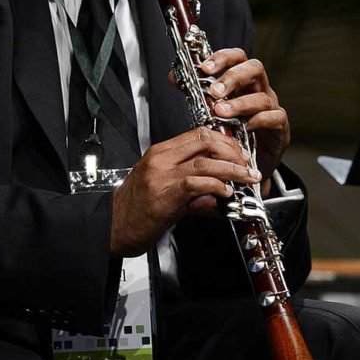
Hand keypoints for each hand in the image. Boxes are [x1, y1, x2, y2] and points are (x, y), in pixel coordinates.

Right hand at [110, 127, 261, 257]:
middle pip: (205, 140)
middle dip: (232, 150)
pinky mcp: (165, 193)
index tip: (238, 152)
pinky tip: (226, 192)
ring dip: (232, 169)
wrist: (112, 226)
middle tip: (247, 164)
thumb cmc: (135, 210)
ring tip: (247, 177)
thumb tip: (218, 191)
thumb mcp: (164, 189)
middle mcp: (161, 158)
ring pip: (206, 161)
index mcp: (161, 152)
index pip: (198, 134)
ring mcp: (162, 174)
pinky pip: (197, 183)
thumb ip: (192, 187)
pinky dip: (216, 185)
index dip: (224, 141)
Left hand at [200, 48, 289, 179]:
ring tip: (220, 112)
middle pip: (254, 69)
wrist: (249, 163)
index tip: (205, 68)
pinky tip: (246, 126)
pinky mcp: (281, 128)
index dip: (222, 58)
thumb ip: (195, 91)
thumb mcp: (211, 109)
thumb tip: (174, 76)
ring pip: (262, 97)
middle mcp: (260, 90)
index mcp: (243, 81)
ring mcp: (272, 108)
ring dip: (240, 103)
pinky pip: (276, 118)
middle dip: (233, 78)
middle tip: (214, 92)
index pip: (237, 58)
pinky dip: (260, 120)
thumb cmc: (233, 131)